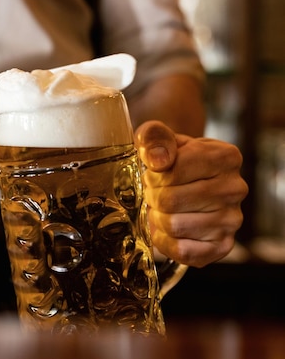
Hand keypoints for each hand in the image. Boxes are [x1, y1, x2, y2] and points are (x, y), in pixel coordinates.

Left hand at [134, 121, 247, 266]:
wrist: (179, 179)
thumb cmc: (168, 156)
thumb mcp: (157, 137)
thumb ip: (155, 137)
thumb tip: (158, 159)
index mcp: (225, 156)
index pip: (174, 172)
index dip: (153, 175)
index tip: (155, 173)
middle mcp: (236, 188)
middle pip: (171, 201)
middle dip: (153, 197)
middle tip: (155, 192)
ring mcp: (232, 220)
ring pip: (174, 226)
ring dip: (157, 218)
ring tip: (163, 208)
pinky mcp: (222, 246)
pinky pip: (183, 252)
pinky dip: (165, 242)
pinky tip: (166, 228)